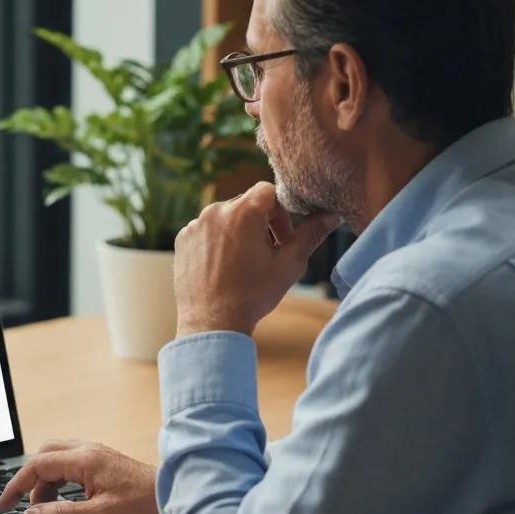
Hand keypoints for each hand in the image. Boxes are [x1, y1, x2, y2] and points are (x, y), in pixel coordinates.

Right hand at [0, 439, 161, 513]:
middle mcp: (89, 451)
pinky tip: (66, 500)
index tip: (3, 505)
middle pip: (44, 455)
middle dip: (30, 481)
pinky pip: (71, 463)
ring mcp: (97, 454)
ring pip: (57, 458)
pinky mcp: (105, 462)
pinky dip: (60, 480)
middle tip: (25, 506)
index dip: (16, 486)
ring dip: (46, 482)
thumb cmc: (143, 505)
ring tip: (48, 510)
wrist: (176, 496)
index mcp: (84, 459)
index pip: (37, 466)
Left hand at [174, 182, 340, 337]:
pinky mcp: (183, 239)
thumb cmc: (253, 294)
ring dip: (238, 231)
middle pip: (246, 203)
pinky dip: (217, 241)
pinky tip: (223, 267)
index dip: (280, 212)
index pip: (268, 191)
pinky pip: (205, 230)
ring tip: (244, 262)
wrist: (212, 322)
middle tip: (267, 252)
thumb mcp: (289, 264)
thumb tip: (332, 215)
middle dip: (260, 222)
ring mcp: (195, 225)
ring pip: (225, 217)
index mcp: (243, 211)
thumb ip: (311, 234)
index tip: (282, 238)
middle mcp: (216, 211)